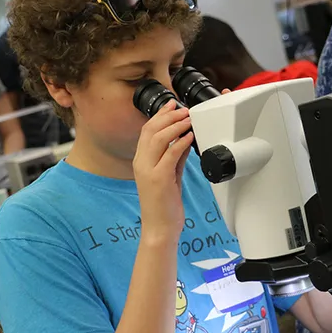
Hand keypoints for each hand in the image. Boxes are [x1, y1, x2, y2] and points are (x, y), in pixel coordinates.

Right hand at [133, 99, 193, 241]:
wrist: (159, 228)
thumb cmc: (164, 206)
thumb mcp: (171, 175)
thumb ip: (176, 157)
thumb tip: (184, 139)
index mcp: (141, 161)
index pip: (147, 130)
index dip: (160, 115)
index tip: (172, 104)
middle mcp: (141, 163)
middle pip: (151, 129)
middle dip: (169, 115)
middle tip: (184, 109)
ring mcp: (148, 170)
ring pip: (159, 138)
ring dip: (176, 125)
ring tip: (188, 118)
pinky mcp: (159, 179)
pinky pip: (170, 154)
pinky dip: (181, 142)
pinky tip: (190, 136)